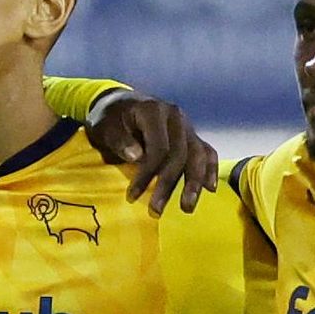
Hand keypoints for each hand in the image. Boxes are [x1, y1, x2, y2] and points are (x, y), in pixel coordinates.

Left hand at [84, 92, 221, 209]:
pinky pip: (206, 151)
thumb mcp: (104, 126)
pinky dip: (210, 169)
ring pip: (197, 155)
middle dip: (168, 184)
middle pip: (179, 154)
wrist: (120, 103)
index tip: (133, 196)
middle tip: (156, 210)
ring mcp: (186, 125)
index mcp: (153, 111)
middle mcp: (175, 117)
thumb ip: (119, 140)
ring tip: (187, 207)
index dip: (147, 173)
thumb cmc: (109, 118)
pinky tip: (210, 188)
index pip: (159, 147)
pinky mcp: (191, 135)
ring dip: (194, 183)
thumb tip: (137, 157)